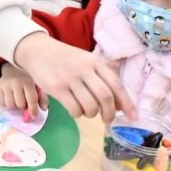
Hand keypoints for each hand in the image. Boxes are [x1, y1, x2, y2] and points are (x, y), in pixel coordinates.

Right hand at [0, 63, 47, 120]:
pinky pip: (1, 103)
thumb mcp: (37, 86)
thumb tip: (44, 109)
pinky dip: (6, 104)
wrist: (13, 70)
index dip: (33, 110)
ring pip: (10, 105)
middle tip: (24, 103)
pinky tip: (10, 99)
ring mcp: (5, 85)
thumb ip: (42, 98)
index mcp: (28, 82)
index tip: (34, 116)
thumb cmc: (27, 81)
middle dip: (23, 106)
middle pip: (20, 104)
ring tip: (16, 101)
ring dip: (14, 106)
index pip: (31, 99)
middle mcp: (15, 82)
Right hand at [13, 32, 136, 123]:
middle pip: (105, 96)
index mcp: (95, 62)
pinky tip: (74, 109)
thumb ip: (102, 80)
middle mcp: (84, 69)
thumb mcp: (86, 62)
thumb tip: (118, 106)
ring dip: (92, 114)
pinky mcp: (56, 87)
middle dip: (109, 113)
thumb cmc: (65, 59)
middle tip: (107, 120)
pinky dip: (78, 114)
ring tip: (87, 111)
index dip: (127, 103)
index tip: (133, 117)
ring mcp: (69, 78)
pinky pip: (74, 109)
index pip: (116, 84)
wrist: (37, 50)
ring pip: (90, 105)